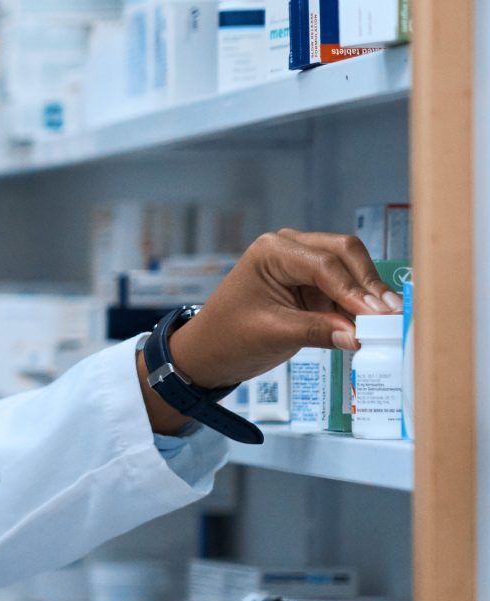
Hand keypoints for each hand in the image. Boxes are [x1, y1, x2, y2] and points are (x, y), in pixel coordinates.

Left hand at [136, 229, 401, 433]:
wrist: (208, 353)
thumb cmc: (228, 338)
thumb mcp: (272, 334)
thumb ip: (317, 332)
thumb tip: (360, 336)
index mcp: (273, 250)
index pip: (324, 265)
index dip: (354, 291)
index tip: (378, 315)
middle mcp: (291, 247)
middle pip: (345, 255)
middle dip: (369, 285)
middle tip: (392, 316)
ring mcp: (304, 264)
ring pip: (351, 269)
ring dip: (369, 295)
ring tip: (391, 322)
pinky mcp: (313, 284)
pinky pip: (345, 290)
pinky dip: (360, 306)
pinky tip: (376, 325)